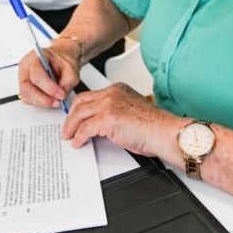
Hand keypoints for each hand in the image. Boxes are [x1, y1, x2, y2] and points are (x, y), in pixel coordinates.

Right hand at [17, 39, 82, 108]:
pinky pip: (28, 99)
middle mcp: (25, 67)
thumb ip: (68, 82)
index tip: (61, 95)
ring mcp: (23, 78)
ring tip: (56, 101)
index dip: (49, 87)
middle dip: (44, 99)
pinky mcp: (25, 87)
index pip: (37, 74)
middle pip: (27, 88)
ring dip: (42, 102)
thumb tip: (62, 95)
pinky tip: (50, 100)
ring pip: (26, 96)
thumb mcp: (71, 68)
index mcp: (35, 57)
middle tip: (58, 102)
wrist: (60, 58)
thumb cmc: (62, 59)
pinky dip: (40, 102)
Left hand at [60, 84, 180, 158]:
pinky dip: (79, 137)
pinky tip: (78, 142)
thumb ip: (114, 113)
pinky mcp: (107, 118)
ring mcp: (109, 104)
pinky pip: (85, 128)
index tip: (75, 116)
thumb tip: (99, 125)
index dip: (79, 108)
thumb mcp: (130, 112)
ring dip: (71, 127)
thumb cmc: (153, 127)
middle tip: (67, 128)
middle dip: (71, 117)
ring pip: (80, 114)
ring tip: (69, 136)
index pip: (90, 96)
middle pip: (81, 102)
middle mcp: (112, 93)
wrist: (164, 132)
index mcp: (118, 89)